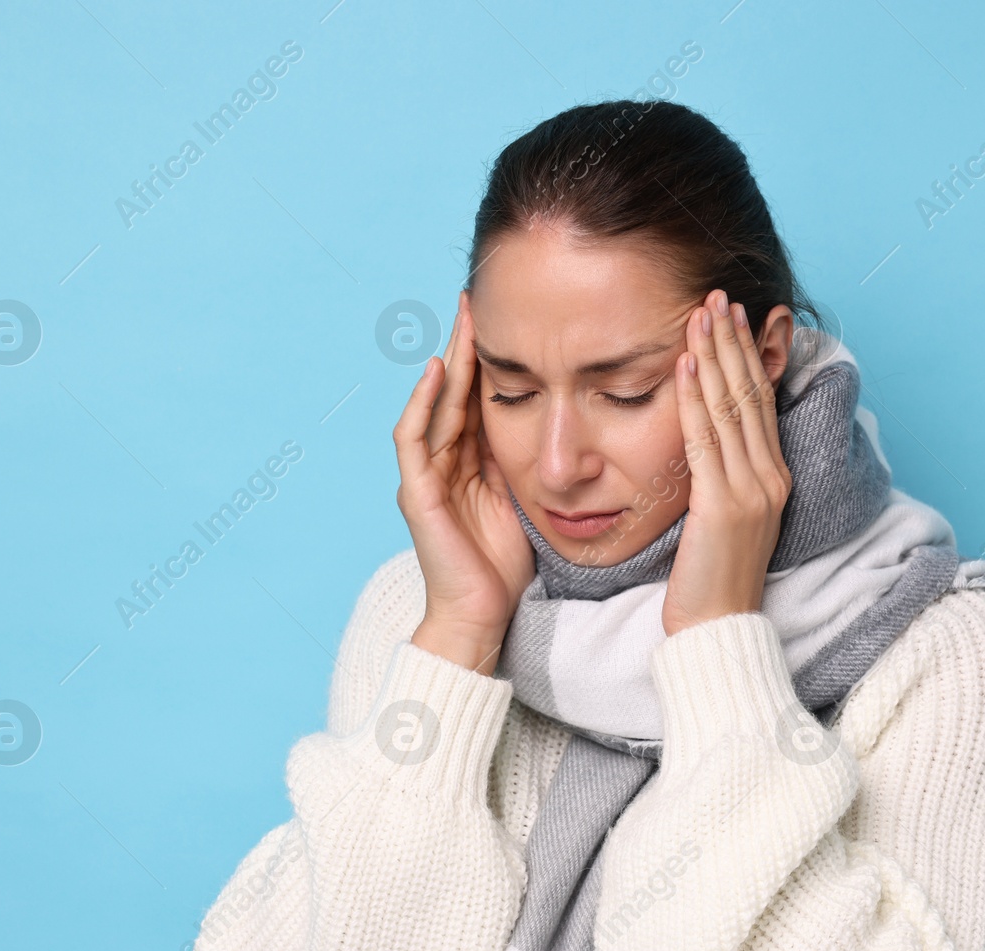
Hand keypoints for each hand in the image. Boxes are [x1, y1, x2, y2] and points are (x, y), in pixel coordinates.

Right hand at [393, 290, 534, 673]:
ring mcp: (424, 477)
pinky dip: (425, 404)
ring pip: (432, 404)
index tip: (509, 318)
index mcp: (470, 463)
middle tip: (477, 298)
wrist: (480, 618)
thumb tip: (571, 424)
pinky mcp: (416, 494)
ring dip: (446, 360)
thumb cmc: (506, 567)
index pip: (477, 398)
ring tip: (461, 320)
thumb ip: (532, 461)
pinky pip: (414, 439)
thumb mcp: (528, 498)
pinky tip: (440, 373)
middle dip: (464, 345)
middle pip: (452, 391)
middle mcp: (442, 463)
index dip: (489, 358)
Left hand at [662, 290, 791, 636]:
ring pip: (730, 407)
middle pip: (750, 394)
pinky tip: (681, 364)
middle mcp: (769, 477)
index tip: (732, 318)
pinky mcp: (723, 505)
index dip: (746, 357)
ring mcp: (750, 490)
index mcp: (773, 478)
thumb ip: (722, 478)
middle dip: (733, 341)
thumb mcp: (726, 520)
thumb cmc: (713, 580)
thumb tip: (706, 444)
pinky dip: (692, 397)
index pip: (760, 403)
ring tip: (701, 313)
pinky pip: (705, 440)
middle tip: (719, 296)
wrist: (719, 629)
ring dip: (713, 356)